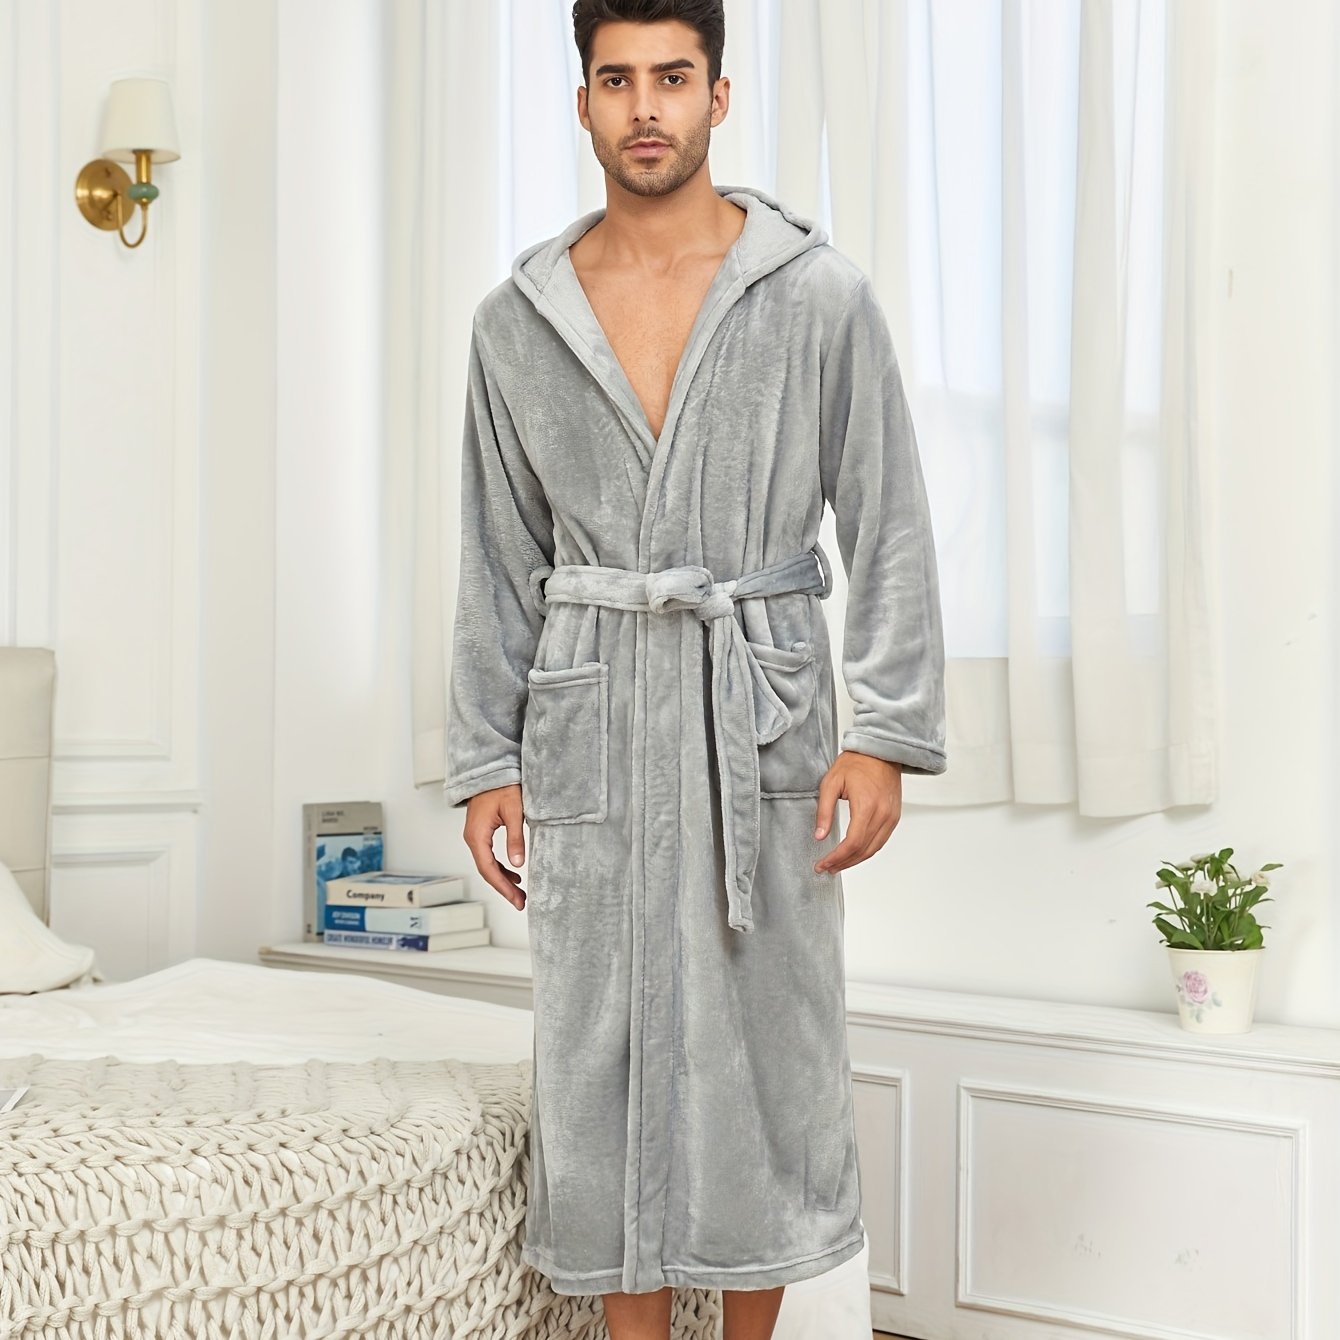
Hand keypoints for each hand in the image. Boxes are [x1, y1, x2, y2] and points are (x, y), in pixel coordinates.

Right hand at [463, 784, 526, 909]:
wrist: (491, 769)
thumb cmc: (502, 786)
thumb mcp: (514, 811)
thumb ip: (515, 838)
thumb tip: (517, 864)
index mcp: (477, 835)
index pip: (489, 869)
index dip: (502, 887)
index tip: (516, 899)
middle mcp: (472, 838)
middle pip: (487, 871)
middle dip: (503, 888)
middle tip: (520, 902)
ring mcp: (475, 835)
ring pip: (487, 865)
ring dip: (502, 879)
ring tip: (519, 892)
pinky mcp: (481, 832)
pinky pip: (488, 856)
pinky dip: (501, 867)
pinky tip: (513, 873)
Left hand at [813, 751, 902, 873]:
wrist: (881, 751)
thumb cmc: (856, 762)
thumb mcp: (831, 783)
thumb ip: (824, 811)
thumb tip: (819, 835)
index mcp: (867, 806)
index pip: (852, 842)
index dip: (836, 857)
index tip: (822, 864)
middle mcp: (883, 814)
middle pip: (864, 850)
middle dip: (843, 863)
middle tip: (826, 868)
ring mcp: (891, 817)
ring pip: (874, 849)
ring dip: (855, 860)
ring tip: (837, 865)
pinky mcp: (894, 817)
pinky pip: (881, 841)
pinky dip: (866, 851)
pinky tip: (853, 854)